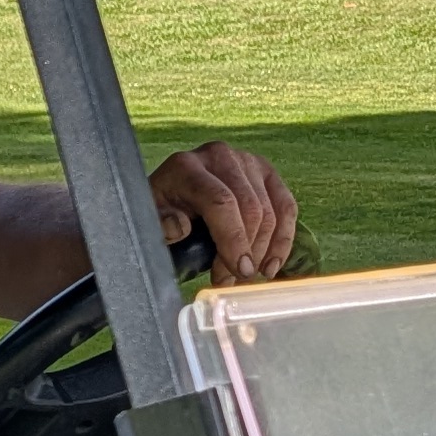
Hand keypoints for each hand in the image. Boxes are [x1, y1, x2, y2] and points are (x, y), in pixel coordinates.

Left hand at [149, 140, 297, 283]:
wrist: (172, 193)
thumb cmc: (161, 212)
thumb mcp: (149, 219)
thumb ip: (161, 224)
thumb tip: (180, 226)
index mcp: (187, 166)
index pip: (220, 202)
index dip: (233, 239)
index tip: (238, 271)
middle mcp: (220, 156)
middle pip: (250, 208)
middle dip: (246, 251)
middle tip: (233, 280)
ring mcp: (246, 161)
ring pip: (270, 211)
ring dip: (263, 251)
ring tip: (246, 276)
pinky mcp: (265, 172)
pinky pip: (286, 207)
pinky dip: (283, 240)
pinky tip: (272, 264)